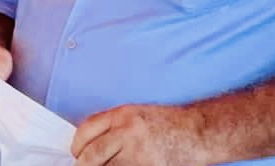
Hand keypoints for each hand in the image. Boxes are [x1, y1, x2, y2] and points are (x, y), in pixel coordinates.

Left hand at [72, 104, 209, 165]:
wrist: (198, 133)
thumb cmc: (168, 123)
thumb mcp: (136, 114)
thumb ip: (112, 124)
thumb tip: (87, 141)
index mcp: (123, 115)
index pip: (87, 130)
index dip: (76, 145)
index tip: (76, 153)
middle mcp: (128, 132)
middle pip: (92, 154)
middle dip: (83, 164)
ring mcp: (139, 154)